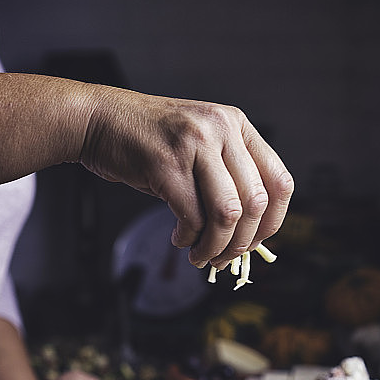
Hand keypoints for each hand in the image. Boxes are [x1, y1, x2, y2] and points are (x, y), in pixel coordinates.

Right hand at [80, 89, 293, 268]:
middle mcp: (221, 129)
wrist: (100, 121)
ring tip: (201, 255)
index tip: (255, 243)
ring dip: (216, 246)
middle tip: (223, 258)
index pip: (279, 183)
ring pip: (227, 213)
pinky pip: (192, 217)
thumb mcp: (202, 146)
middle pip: (255, 204)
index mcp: (237, 125)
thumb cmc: (151, 141)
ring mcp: (195, 144)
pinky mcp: (167, 164)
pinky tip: (180, 239)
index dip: (272, 224)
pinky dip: (189, 239)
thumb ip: (228, 179)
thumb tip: (249, 233)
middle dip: (241, 243)